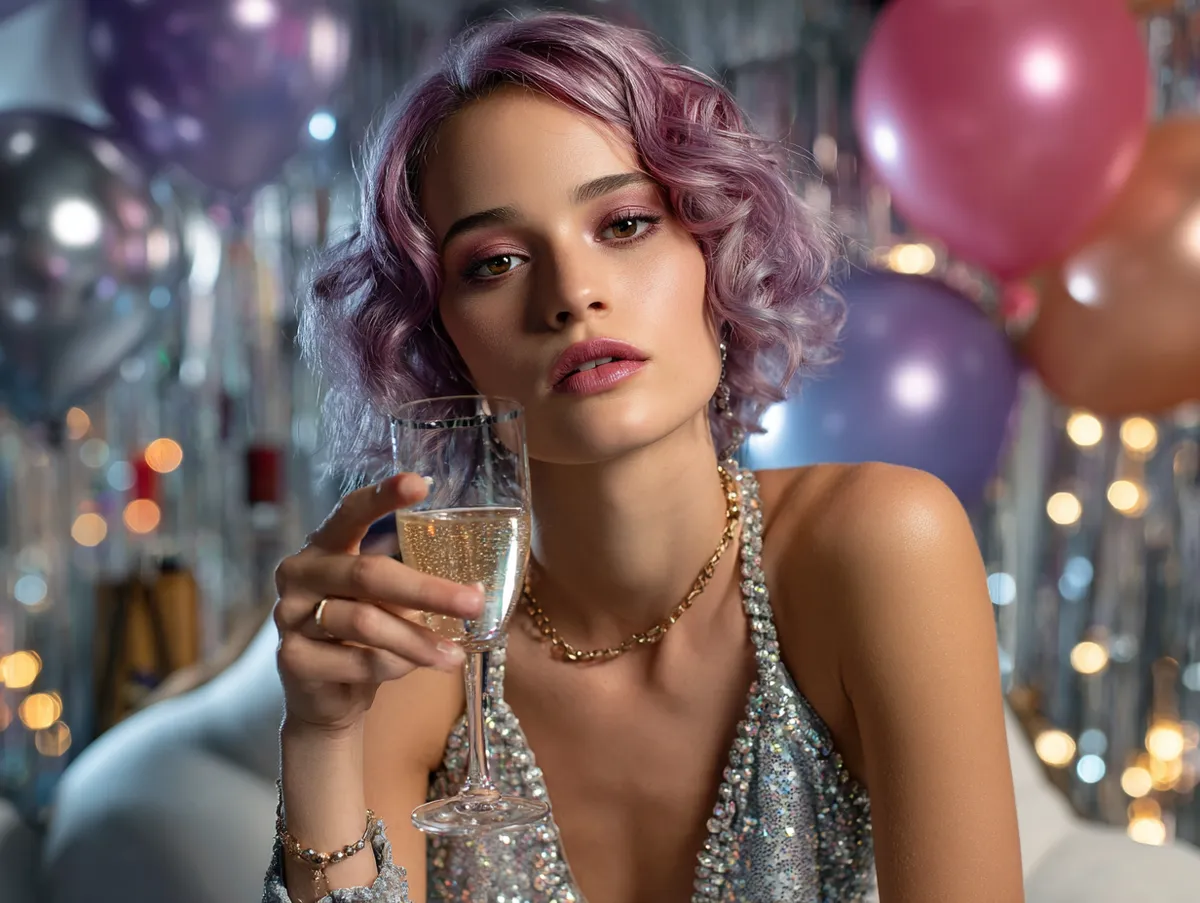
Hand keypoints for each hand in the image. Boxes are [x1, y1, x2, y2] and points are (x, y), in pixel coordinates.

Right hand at [272, 473, 483, 735]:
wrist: (326, 695)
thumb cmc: (362, 634)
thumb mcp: (384, 599)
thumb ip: (410, 581)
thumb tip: (474, 586)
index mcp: (325, 545)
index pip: (350, 511)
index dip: (383, 496)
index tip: (420, 483)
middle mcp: (300, 572)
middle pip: (369, 573)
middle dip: (428, 590)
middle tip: (474, 602)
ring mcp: (289, 614)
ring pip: (365, 621)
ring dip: (418, 640)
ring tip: (455, 656)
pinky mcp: (292, 658)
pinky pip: (357, 659)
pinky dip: (394, 666)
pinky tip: (413, 668)